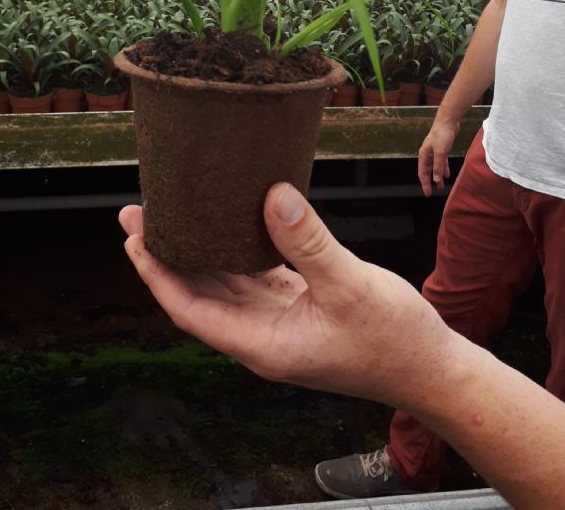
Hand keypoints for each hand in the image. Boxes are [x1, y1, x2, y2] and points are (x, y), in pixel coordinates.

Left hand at [120, 183, 455, 409]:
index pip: (190, 309)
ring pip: (225, 285)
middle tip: (139, 213)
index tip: (134, 237)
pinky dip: (236, 252)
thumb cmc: (394, 339)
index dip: (157, 274)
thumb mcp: (350, 285)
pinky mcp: (298, 309)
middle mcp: (262, 336)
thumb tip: (272, 197)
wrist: (431, 368)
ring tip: (173, 214)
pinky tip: (230, 223)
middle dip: (166, 256)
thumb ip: (309, 242)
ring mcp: (279, 324)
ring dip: (197, 253)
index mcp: (263, 344)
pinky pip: (254, 278)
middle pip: (199, 293)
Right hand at [417, 115, 459, 196]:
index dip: (424, 183)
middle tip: (432, 191)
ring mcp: (434, 152)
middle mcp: (427, 154)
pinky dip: (443, 169)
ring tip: (440, 186)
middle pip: (427, 171)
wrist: (448, 121)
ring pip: (435, 167)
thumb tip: (436, 179)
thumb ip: (438, 166)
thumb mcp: (440, 152)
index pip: (422, 173)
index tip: (427, 193)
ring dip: (437, 176)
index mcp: (424, 155)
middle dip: (430, 181)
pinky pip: (441, 162)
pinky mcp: (442, 149)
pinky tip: (447, 174)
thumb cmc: (442, 134)